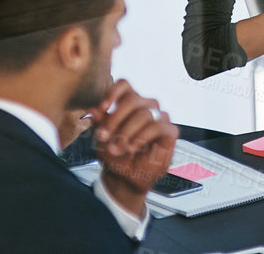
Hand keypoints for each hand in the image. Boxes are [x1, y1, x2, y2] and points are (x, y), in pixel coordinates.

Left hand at [90, 79, 177, 213]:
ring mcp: (160, 118)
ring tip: (118, 148)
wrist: (126, 178)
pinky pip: (157, 127)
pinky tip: (133, 148)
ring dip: (126, 132)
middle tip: (104, 137)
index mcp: (129, 104)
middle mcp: (146, 107)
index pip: (125, 85)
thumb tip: (93, 108)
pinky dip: (141, 138)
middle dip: (115, 119)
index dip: (113, 92)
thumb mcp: (101, 139)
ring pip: (144, 114)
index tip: (102, 108)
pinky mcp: (170, 131)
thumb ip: (99, 122)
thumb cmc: (115, 156)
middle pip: (133, 99)